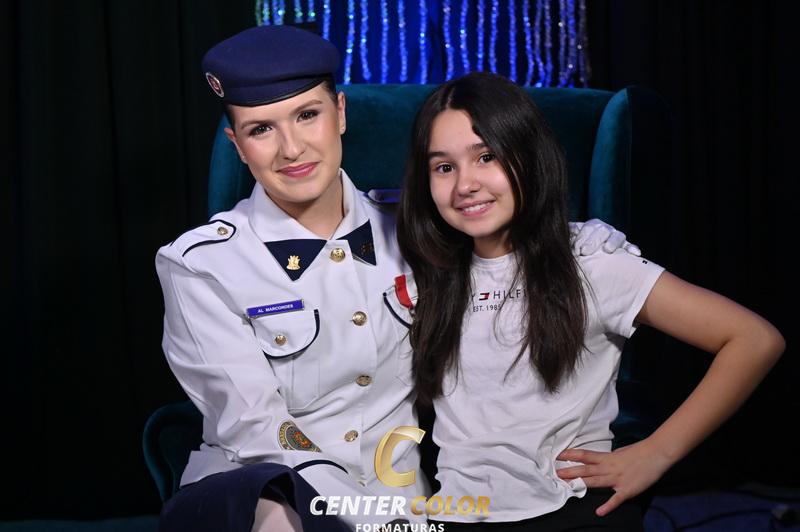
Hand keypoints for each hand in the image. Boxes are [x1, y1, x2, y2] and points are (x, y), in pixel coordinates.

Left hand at [555, 441, 670, 515]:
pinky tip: (599, 512)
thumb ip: (608, 458)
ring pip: (595, 482)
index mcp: (607, 457)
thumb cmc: (639, 451)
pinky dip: (608, 506)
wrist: (656, 454)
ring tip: (566, 485)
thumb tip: (599, 460)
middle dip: (570, 471)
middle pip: (586, 469)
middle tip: (555, 473)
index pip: (585, 455)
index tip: (558, 455)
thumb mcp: (619, 452)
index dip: (571, 455)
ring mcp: (617, 479)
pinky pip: (616, 499)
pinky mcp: (627, 490)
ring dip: (580, 484)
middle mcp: (609, 468)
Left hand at [569, 219, 640, 256]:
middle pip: (602, 231)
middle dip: (593, 241)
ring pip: (618, 236)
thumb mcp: (572, 238)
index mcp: (593, 225)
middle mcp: (606, 229)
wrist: (589, 253)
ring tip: (608, 249)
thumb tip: (568, 228)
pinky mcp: (625, 246)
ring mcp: (616, 237)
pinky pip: (630, 246)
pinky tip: (635, 253)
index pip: (588, 228)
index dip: (581, 238)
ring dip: (613, 242)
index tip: (576, 249)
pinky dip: (632, 248)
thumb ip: (569, 233)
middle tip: (585, 252)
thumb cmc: (579, 245)